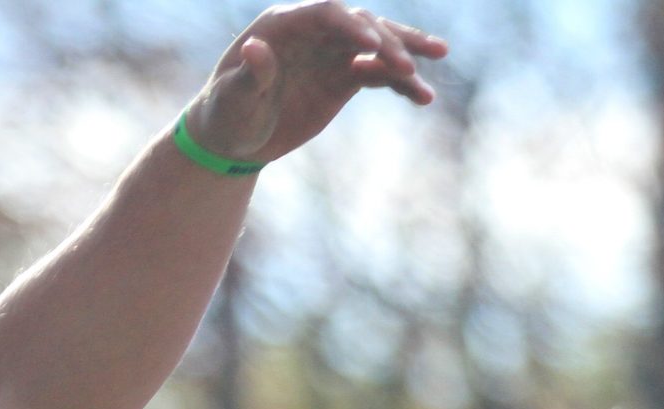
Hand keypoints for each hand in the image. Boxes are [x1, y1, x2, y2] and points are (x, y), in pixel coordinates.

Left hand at [186, 2, 447, 164]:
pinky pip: (379, 75)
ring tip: (439, 55)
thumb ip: (247, 75)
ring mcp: (332, 52)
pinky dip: (401, 84)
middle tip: (406, 65)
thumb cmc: (224, 115)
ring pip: (377, 44)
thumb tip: (255, 48)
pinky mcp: (344, 77)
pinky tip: (423, 97)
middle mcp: (312, 32)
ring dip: (406, 50)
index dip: (349, 25)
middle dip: (385, 40)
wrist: (232, 140)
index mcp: (282, 25)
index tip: (371, 44)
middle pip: (358, 23)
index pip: (325, 13)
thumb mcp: (231, 100)